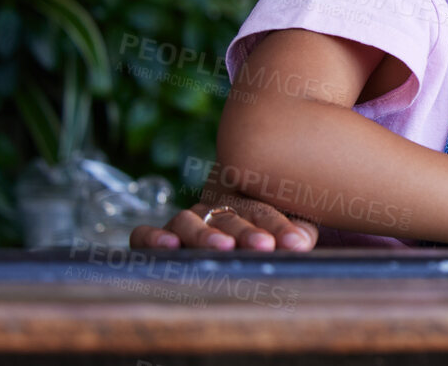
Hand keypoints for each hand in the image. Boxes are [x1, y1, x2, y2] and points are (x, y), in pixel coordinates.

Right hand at [130, 196, 319, 251]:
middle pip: (229, 216)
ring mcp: (184, 222)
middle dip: (247, 232)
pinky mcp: (156, 238)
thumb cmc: (261, 230)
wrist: (220, 224)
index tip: (296, 243)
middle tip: (263, 245)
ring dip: (206, 235)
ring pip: (189, 221)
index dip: (280, 226)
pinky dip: (152, 238)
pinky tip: (168, 245)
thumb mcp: (283, 231)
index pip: (264, 211)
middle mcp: (212, 209)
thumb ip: (296, 233)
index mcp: (246, 201)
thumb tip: (303, 241)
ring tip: (223, 247)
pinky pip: (144, 235)